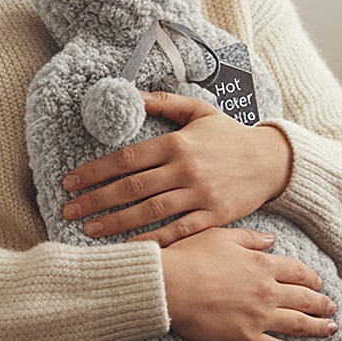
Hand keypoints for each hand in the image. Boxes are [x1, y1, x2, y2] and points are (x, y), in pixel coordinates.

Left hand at [61, 90, 291, 245]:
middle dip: (96, 199)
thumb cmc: (231, 135)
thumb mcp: (200, 111)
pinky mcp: (214, 217)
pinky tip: (132, 246)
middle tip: (68, 209)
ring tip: (89, 229)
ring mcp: (200, 195)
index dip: (95, 171)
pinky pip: (178, 231)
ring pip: (150, 211)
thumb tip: (130, 94)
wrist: (273, 161)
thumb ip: (165, 103)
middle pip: (132, 187)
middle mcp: (186, 169)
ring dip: (116, 222)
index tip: (70, 181)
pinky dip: (153, 240)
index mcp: (178, 143)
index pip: (127, 158)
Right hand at [160, 227, 337, 340]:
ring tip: (332, 329)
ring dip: (320, 327)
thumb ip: (251, 239)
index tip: (318, 283)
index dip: (312, 278)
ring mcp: (259, 317)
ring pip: (299, 324)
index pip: (298, 272)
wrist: (168, 285)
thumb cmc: (190, 256)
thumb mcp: (223, 236)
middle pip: (305, 298)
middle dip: (322, 303)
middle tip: (332, 308)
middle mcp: (267, 291)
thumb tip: (272, 241)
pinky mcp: (246, 340)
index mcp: (263, 264)